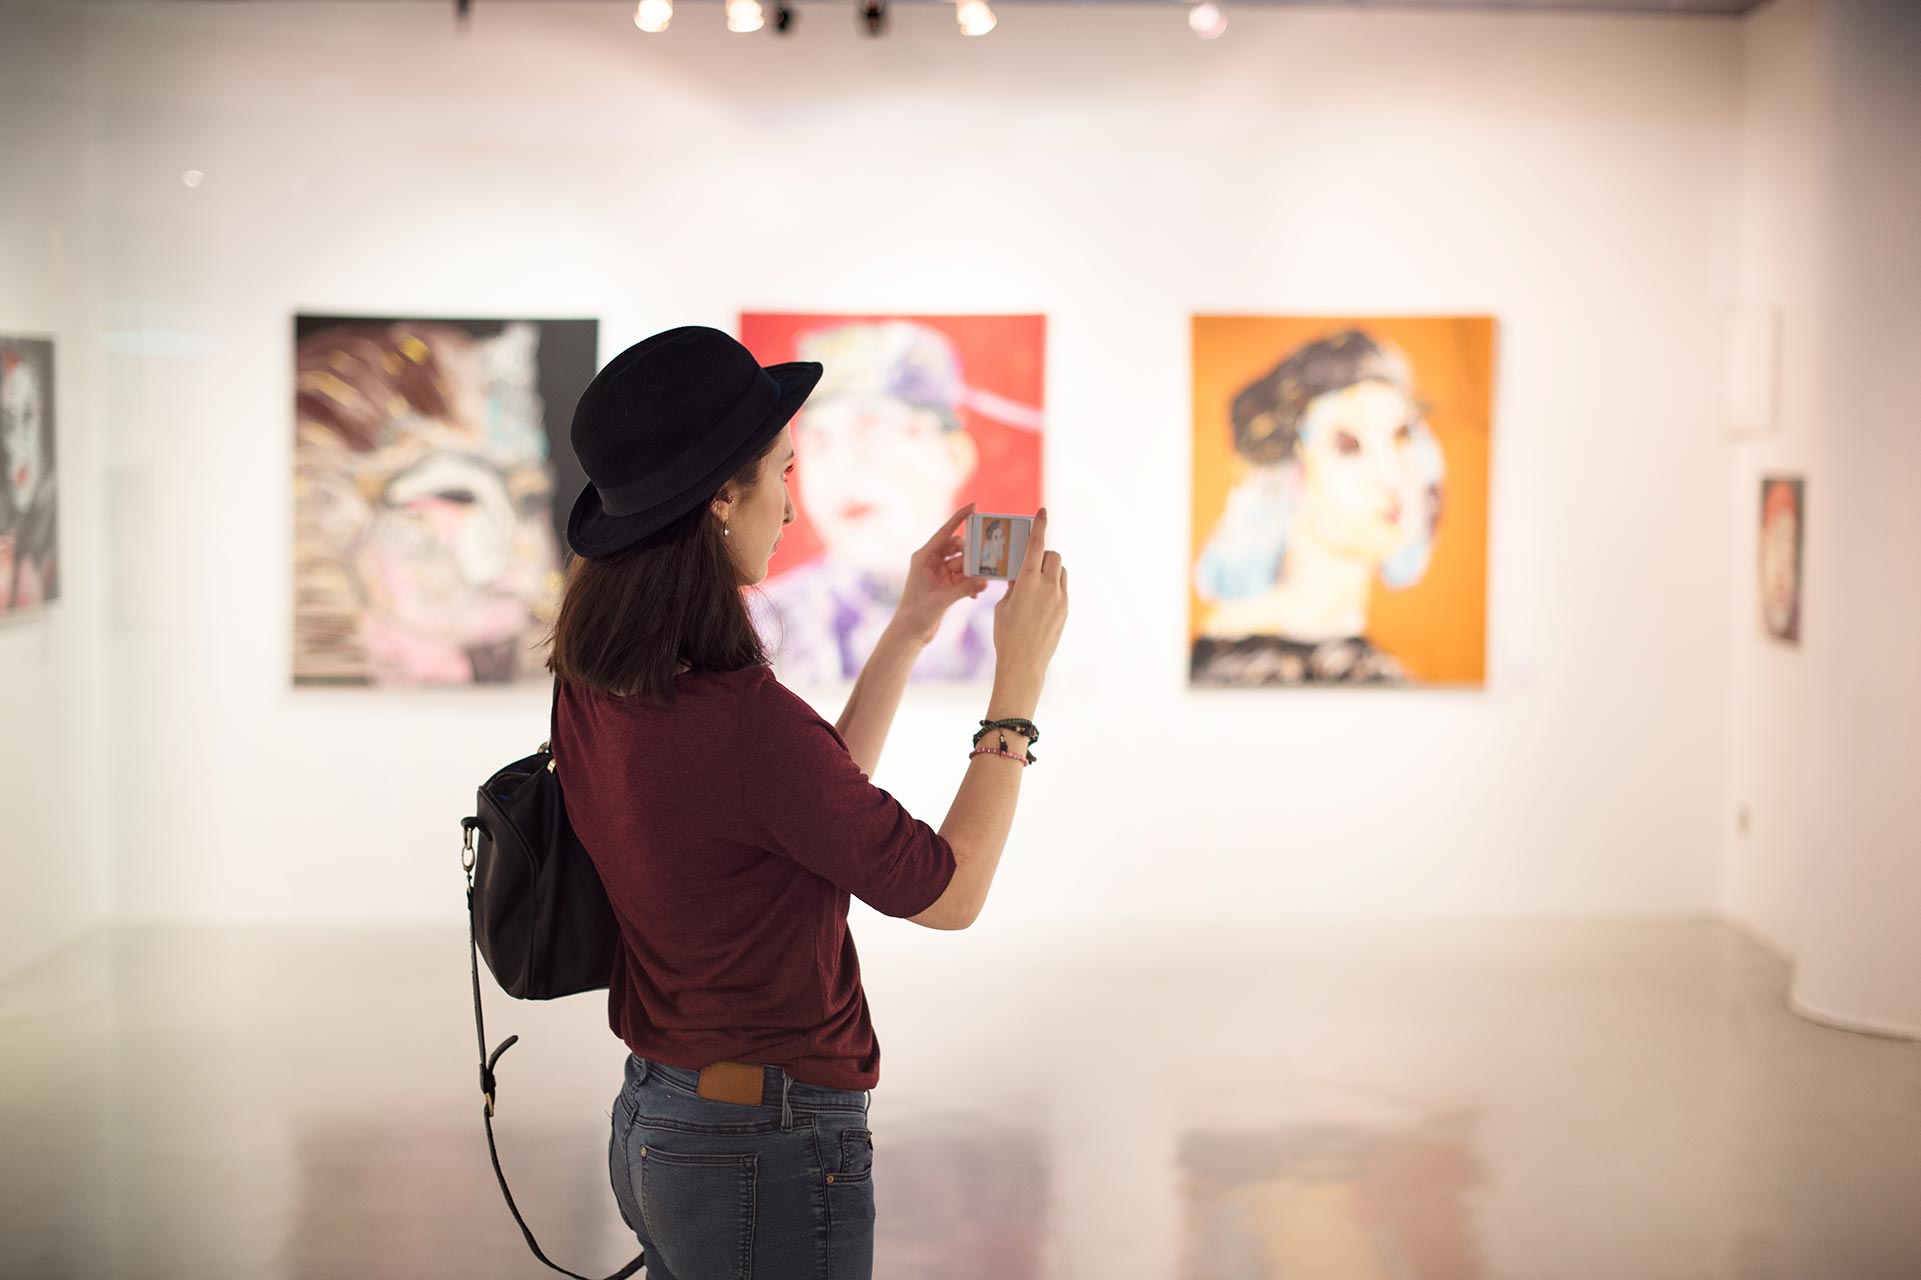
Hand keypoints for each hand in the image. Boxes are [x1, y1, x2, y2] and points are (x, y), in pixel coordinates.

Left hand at [893, 504, 989, 646]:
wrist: (909, 633)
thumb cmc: (917, 613)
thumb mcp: (943, 599)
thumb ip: (965, 588)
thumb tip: (985, 582)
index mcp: (924, 557)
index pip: (946, 532)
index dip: (960, 518)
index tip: (975, 506)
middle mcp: (931, 562)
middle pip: (958, 548)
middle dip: (972, 554)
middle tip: (985, 560)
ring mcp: (938, 573)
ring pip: (962, 563)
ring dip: (972, 572)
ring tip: (980, 583)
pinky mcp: (944, 585)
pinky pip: (963, 577)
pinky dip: (970, 583)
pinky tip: (975, 594)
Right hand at [992, 507, 1067, 701]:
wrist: (1024, 664)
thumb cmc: (1006, 634)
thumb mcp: (1003, 606)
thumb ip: (1014, 586)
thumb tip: (1022, 577)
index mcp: (1028, 582)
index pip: (1036, 546)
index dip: (1040, 526)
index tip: (1042, 511)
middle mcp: (1048, 587)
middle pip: (1053, 556)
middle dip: (1043, 555)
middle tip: (1029, 565)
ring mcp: (1060, 599)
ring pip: (1061, 571)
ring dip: (1049, 570)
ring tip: (1034, 584)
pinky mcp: (1065, 610)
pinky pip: (1062, 588)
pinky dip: (1053, 586)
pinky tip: (1040, 600)